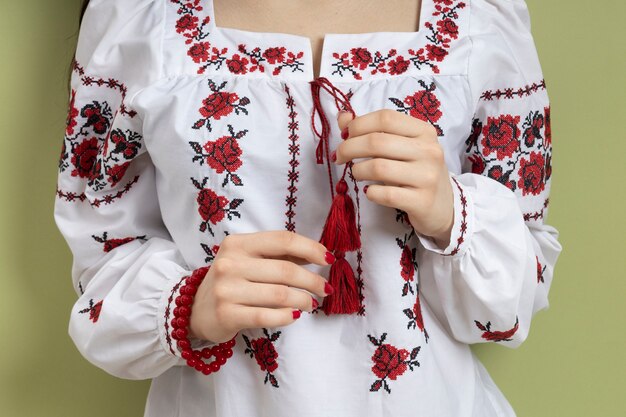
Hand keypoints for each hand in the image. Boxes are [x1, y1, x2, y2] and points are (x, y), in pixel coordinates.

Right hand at [189, 231, 333, 343]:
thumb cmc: (232, 281)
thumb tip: (319, 254)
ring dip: (303, 300)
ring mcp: (227, 289)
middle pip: (285, 270)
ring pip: (280, 294)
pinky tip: (295, 315)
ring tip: (311, 303)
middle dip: (312, 280)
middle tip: (325, 289)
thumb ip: (281, 256)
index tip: (328, 259)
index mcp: (238, 244)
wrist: (195, 309)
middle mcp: (230, 263)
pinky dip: (287, 316)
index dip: (311, 248)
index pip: (282, 240)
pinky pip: (267, 316)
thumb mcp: (250, 260)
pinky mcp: (227, 314)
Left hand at [334, 109, 453, 248]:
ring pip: (378, 167)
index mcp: (424, 131)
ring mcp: (427, 176)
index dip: (358, 125)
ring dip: (357, 170)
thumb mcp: (400, 147)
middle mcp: (428, 151)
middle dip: (349, 148)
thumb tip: (343, 117)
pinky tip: (369, 191)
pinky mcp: (422, 201)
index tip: (345, 136)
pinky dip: (370, 192)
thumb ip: (372, 130)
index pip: (385, 118)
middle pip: (377, 142)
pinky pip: (385, 194)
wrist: (444, 206)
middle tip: (339, 157)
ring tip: (357, 174)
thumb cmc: (416, 172)